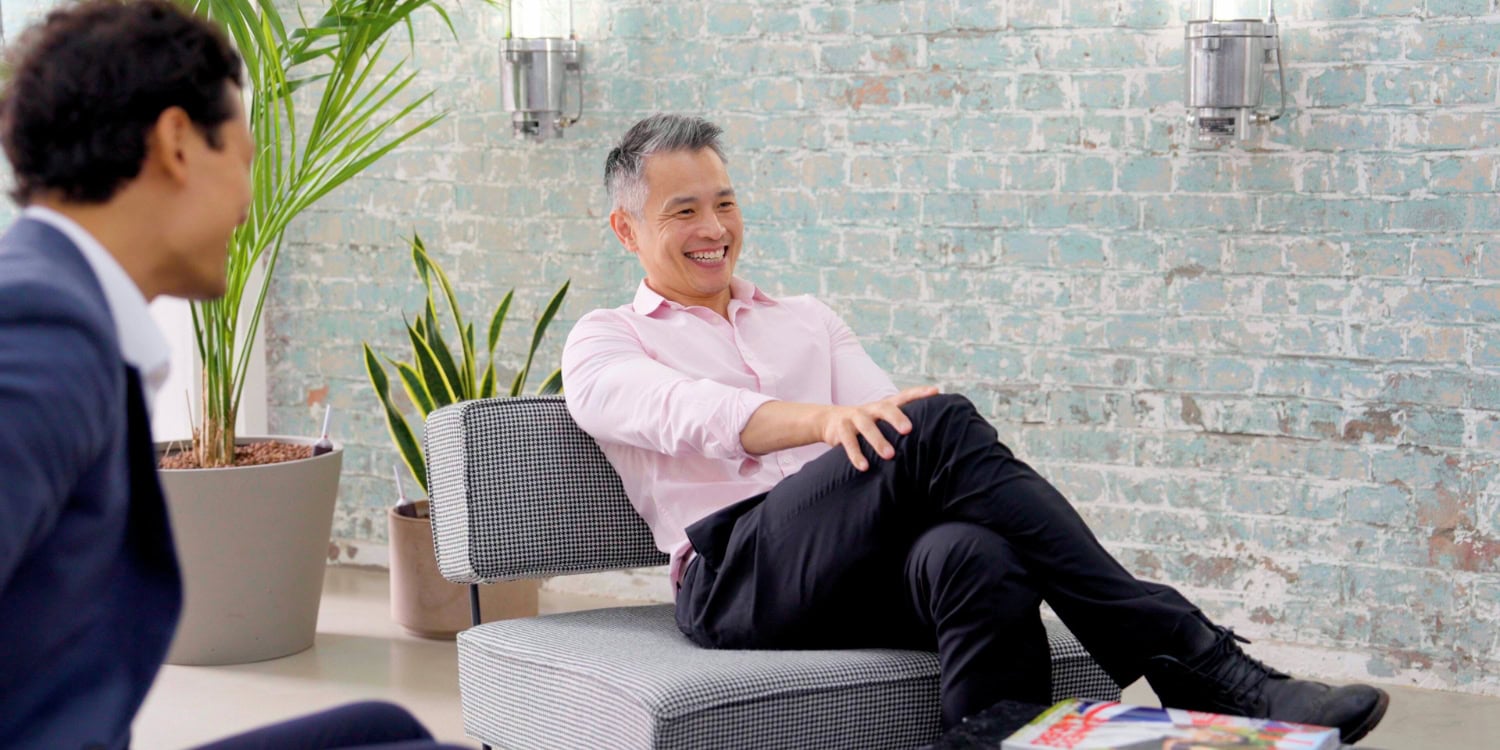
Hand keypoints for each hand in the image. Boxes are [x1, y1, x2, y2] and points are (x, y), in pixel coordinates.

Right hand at [818, 386, 939, 470]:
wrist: (828, 421)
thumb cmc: (864, 424)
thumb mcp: (879, 421)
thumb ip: (897, 426)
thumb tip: (928, 440)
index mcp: (882, 406)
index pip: (903, 396)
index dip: (919, 393)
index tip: (935, 391)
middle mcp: (869, 409)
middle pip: (884, 407)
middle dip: (896, 417)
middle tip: (908, 430)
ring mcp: (854, 417)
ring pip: (866, 426)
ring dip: (878, 440)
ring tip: (889, 455)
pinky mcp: (840, 429)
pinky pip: (848, 441)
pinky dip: (856, 454)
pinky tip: (864, 466)